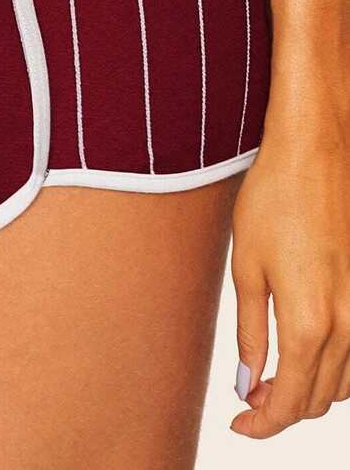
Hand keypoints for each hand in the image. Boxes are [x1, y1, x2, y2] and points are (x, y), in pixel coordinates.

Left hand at [231, 97, 349, 436]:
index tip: (240, 425)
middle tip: (247, 399)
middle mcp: (348, 324)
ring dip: (310, 389)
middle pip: (319, 398)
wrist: (316, 153)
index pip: (289, 401)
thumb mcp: (246, 266)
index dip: (263, 424)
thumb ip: (249, 331)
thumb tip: (247, 382)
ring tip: (270, 374)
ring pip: (344, 381)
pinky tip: (304, 348)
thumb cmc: (273, 200)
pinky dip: (333, 366)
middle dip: (282, 408)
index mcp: (309, 322)